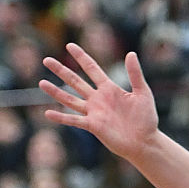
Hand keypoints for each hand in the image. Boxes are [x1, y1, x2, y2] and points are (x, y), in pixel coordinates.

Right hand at [40, 44, 158, 160]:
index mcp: (110, 88)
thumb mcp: (143, 93)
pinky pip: (74, 120)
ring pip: (70, 99)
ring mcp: (94, 112)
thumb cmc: (147, 119)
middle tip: (46, 59)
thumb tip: (130, 53)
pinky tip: (48, 113)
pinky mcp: (93, 126)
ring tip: (41, 83)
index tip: (69, 45)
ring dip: (56, 92)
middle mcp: (98, 99)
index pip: (92, 69)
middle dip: (61, 70)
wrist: (145, 142)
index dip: (81, 57)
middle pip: (75, 81)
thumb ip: (135, 74)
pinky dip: (61, 117)